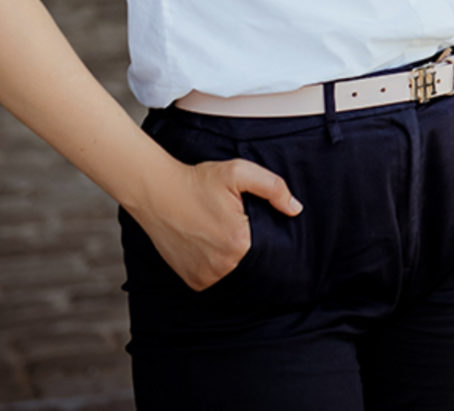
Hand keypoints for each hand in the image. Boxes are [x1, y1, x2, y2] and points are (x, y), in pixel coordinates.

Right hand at [130, 156, 299, 290]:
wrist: (157, 192)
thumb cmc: (199, 181)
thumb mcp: (239, 172)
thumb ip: (274, 188)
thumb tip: (295, 209)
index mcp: (239, 242)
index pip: (270, 247)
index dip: (269, 234)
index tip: (258, 223)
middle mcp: (223, 266)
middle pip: (254, 260)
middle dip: (252, 245)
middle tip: (236, 225)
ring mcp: (206, 277)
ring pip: (237, 271)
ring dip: (236, 258)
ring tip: (223, 234)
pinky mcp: (194, 281)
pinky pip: (218, 279)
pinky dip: (220, 266)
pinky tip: (212, 246)